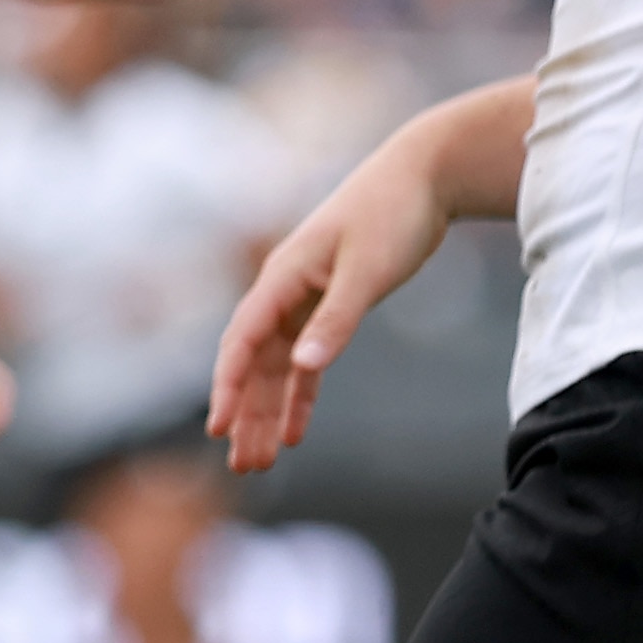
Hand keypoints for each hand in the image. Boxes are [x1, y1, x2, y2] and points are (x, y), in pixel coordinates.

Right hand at [208, 133, 455, 472]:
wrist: (425, 174)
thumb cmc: (392, 214)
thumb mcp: (366, 271)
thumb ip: (335, 321)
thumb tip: (304, 366)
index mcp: (282, 276)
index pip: (243, 340)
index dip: (228, 386)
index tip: (217, 428)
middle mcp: (284, 289)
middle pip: (256, 363)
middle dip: (247, 415)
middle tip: (243, 468)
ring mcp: (305, 297)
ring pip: (279, 367)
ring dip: (270, 412)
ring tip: (261, 462)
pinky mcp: (330, 302)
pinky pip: (307, 360)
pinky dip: (301, 395)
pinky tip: (297, 432)